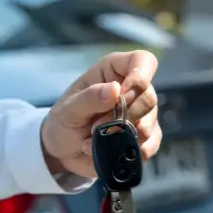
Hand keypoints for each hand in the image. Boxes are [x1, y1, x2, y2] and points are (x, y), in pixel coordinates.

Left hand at [41, 50, 161, 179]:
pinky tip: (110, 152)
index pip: (143, 61)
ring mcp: (141, 114)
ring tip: (94, 142)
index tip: (122, 95)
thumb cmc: (64, 120)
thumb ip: (90, 98)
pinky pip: (150, 145)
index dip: (140, 76)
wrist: (63, 151)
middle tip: (96, 128)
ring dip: (121, 136)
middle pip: (148, 97)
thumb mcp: (69, 109)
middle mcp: (133, 90)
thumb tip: (115, 89)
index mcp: (114, 71)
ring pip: (149, 123)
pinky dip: (128, 151)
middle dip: (124, 116)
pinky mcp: (144, 138)